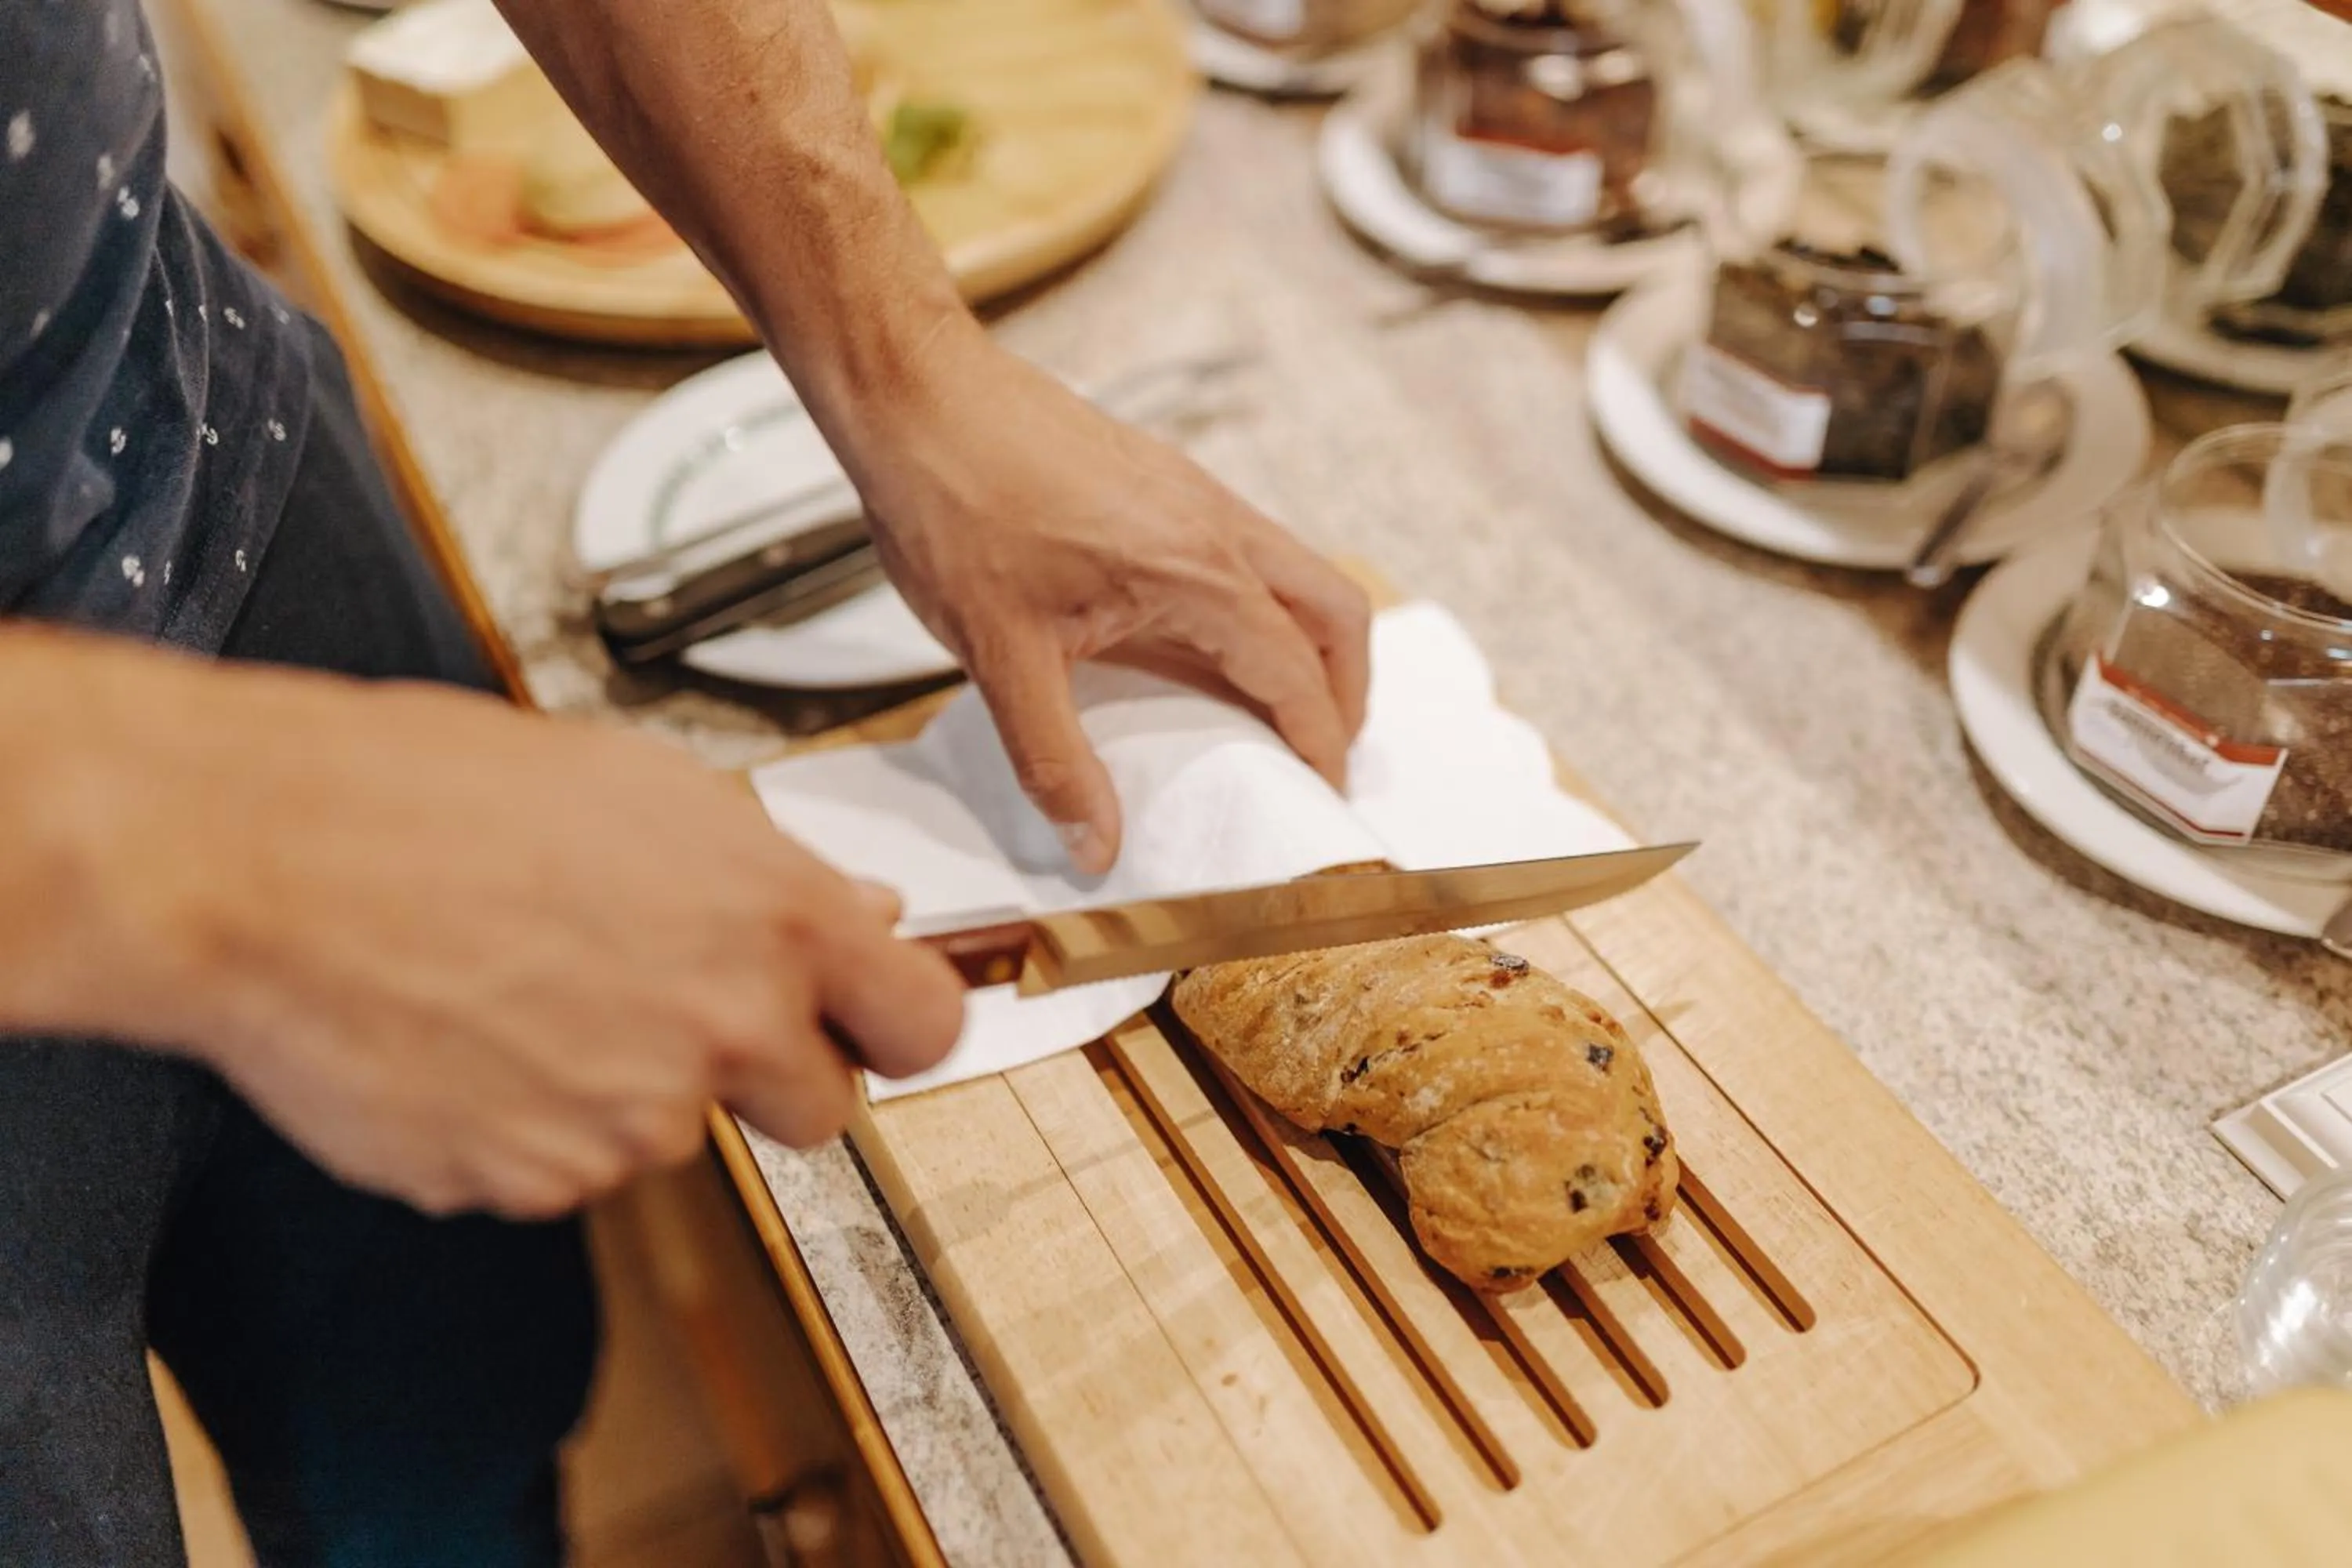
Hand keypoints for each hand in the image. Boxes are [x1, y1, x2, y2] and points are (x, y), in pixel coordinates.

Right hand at [46, 645, 962, 1218]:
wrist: (258, 860)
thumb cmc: (431, 793)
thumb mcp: (641, 788)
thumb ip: (769, 871)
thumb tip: (860, 912)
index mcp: (773, 918)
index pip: (925, 1023)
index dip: (899, 1027)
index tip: (875, 1026)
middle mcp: (722, 1029)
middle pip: (820, 1110)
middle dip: (769, 1074)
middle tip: (676, 1008)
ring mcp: (628, 1123)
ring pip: (673, 1136)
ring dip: (627, 1088)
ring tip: (523, 986)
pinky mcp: (531, 1183)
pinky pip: (562, 1169)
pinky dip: (529, 1123)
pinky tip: (468, 1036)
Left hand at [846, 326, 1372, 874]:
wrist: (916, 395)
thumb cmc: (955, 506)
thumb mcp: (1001, 657)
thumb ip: (1055, 760)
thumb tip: (1094, 848)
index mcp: (1197, 572)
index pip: (1296, 673)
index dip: (1320, 742)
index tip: (1321, 794)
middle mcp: (1216, 525)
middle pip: (1334, 611)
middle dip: (1344, 689)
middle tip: (1319, 754)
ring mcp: (1193, 494)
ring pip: (1296, 573)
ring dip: (1307, 643)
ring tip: (1271, 709)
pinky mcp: (1162, 479)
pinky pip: (1246, 549)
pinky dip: (1260, 605)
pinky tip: (1202, 643)